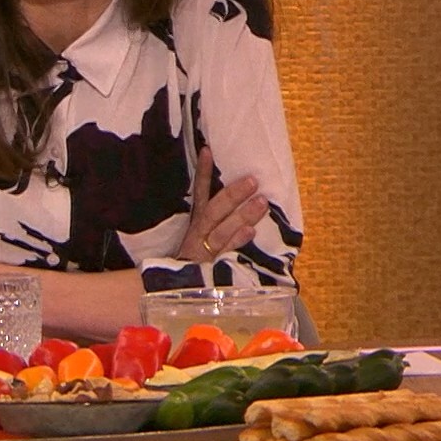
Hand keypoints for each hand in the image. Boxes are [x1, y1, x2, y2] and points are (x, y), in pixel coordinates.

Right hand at [178, 146, 269, 261]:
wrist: (178, 289)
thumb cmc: (198, 258)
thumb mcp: (203, 235)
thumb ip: (219, 218)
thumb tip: (244, 194)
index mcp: (197, 221)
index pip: (199, 192)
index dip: (203, 172)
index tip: (208, 150)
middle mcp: (199, 231)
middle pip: (214, 210)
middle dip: (232, 195)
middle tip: (252, 180)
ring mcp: (204, 248)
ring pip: (222, 229)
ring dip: (242, 215)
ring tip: (262, 202)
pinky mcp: (210, 266)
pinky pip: (225, 252)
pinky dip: (237, 241)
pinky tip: (251, 232)